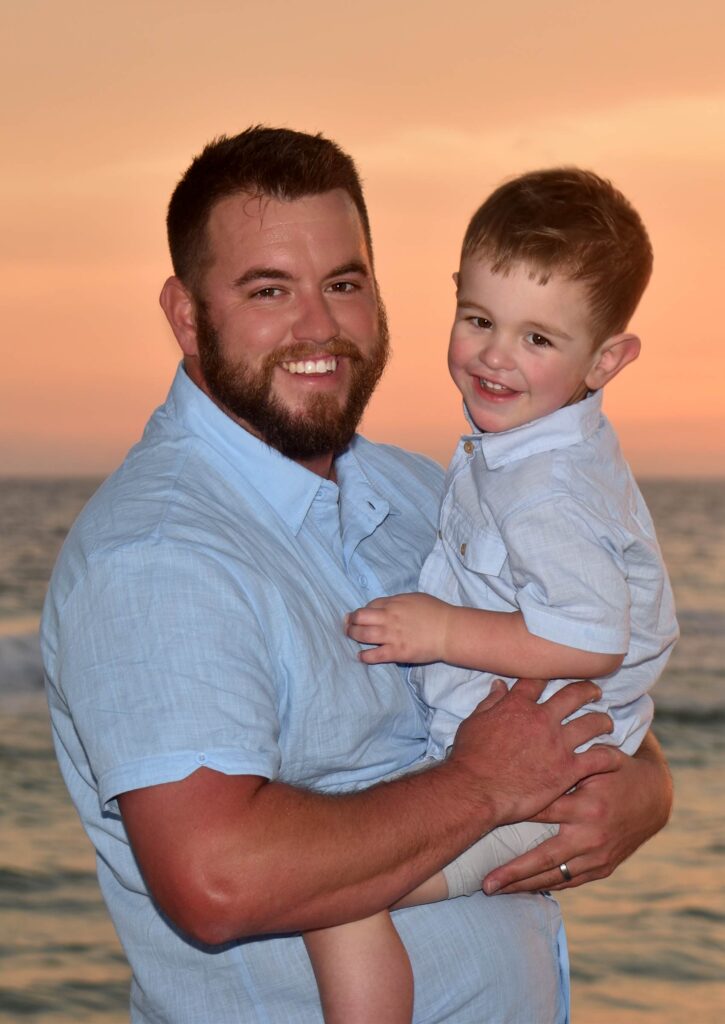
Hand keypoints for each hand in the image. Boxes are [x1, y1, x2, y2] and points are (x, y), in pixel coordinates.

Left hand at [345, 593, 452, 663]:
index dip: (363, 611)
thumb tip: (386, 606)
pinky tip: (360, 656)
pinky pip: (374, 655)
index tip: (360, 616)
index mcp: (394, 603)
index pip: (370, 605)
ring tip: (350, 637)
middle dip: (350, 621)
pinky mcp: (397, 652)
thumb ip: (398, 602)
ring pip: (363, 635)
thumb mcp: (415, 598)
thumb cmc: (436, 612)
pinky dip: (364, 656)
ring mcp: (392, 635)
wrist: (449, 631)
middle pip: (360, 617)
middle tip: (347, 625)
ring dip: (353, 636)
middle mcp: (389, 618)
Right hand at [448, 677, 618, 830]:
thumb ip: (490, 703)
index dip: (548, 675)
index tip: (556, 673)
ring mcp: (558, 743)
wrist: (476, 789)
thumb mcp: (474, 722)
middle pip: (573, 695)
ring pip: (591, 723)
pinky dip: (610, 756)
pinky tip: (616, 757)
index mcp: (518, 706)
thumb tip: (498, 685)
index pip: (538, 681)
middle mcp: (542, 719)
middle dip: (587, 690)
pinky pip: (598, 758)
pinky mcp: (568, 769)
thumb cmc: (469, 757)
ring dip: (603, 720)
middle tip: (594, 691)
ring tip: (607, 721)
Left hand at [481, 732, 672, 893]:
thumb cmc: (616, 770)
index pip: (541, 814)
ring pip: (555, 876)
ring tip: (496, 891)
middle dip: (514, 872)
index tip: (483, 824)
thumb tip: (521, 740)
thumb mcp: (593, 759)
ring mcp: (599, 857)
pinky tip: (523, 889)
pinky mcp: (604, 868)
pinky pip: (570, 881)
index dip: (511, 818)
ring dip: (525, 885)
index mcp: (588, 806)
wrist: (654, 796)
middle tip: (485, 883)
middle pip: (544, 858)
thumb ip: (563, 756)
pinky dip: (546, 885)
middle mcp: (592, 836)